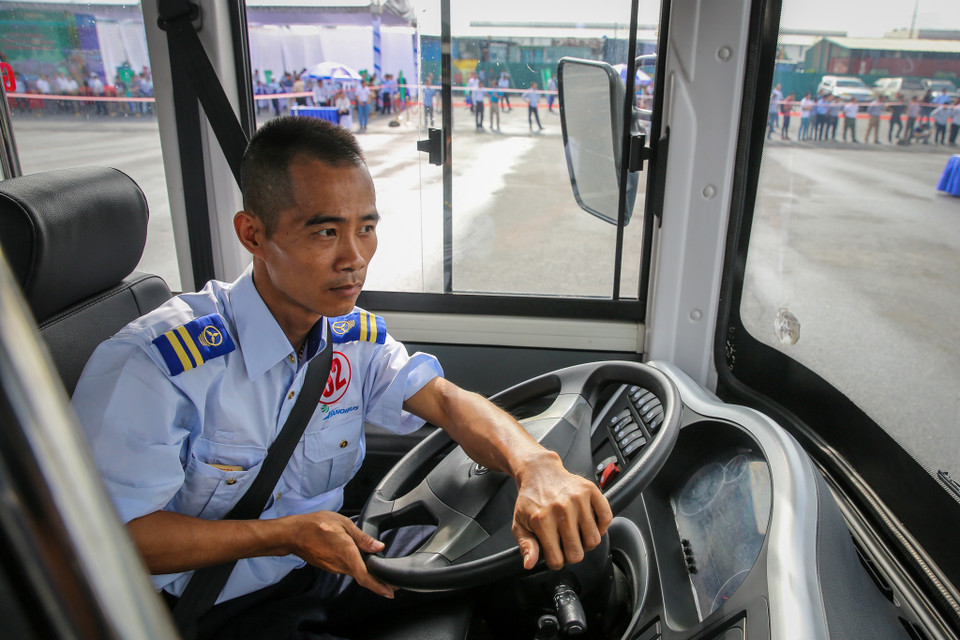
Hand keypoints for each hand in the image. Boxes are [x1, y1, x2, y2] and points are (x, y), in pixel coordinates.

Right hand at [285, 511, 395, 597]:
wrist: (293, 534)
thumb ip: (362, 537)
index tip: (390, 593)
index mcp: (346, 553)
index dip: (378, 587)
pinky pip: (346, 569)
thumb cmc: (316, 525)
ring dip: (367, 574)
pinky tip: (361, 562)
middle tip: (392, 583)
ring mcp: (333, 567)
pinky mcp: (329, 567)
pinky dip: (356, 568)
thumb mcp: (343, 524)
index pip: (364, 576)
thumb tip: (379, 547)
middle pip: (362, 577)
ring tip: (379, 572)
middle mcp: (340, 564)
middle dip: (377, 581)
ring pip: (354, 573)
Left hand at [511, 452, 612, 570]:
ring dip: (586, 543)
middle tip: (566, 545)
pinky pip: (606, 518)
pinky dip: (601, 527)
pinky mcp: (590, 491)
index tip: (554, 555)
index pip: (557, 559)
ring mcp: (578, 499)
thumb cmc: (530, 499)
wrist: (539, 472)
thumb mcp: (519, 523)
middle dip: (571, 555)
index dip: (555, 562)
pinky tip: (590, 525)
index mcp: (542, 519)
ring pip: (594, 539)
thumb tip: (530, 563)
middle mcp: (561, 509)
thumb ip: (525, 545)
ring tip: (577, 535)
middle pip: (577, 553)